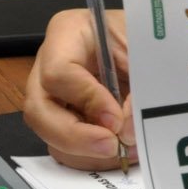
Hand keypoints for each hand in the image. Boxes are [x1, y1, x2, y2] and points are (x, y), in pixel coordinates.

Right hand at [23, 8, 133, 169]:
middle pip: (39, 111)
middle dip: (74, 137)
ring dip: (88, 152)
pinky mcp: (64, 118)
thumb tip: (126, 132)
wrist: (148, 38)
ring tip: (126, 151)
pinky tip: (123, 152)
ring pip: (50, 136)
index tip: (116, 118)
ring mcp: (53, 96)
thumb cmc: (143, 33)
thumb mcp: (143, 48)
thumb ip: (136, 85)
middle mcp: (49, 67)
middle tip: (113, 146)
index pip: (58, 73)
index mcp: (67, 34)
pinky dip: (93, 156)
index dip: (86, 99)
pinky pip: (67, 147)